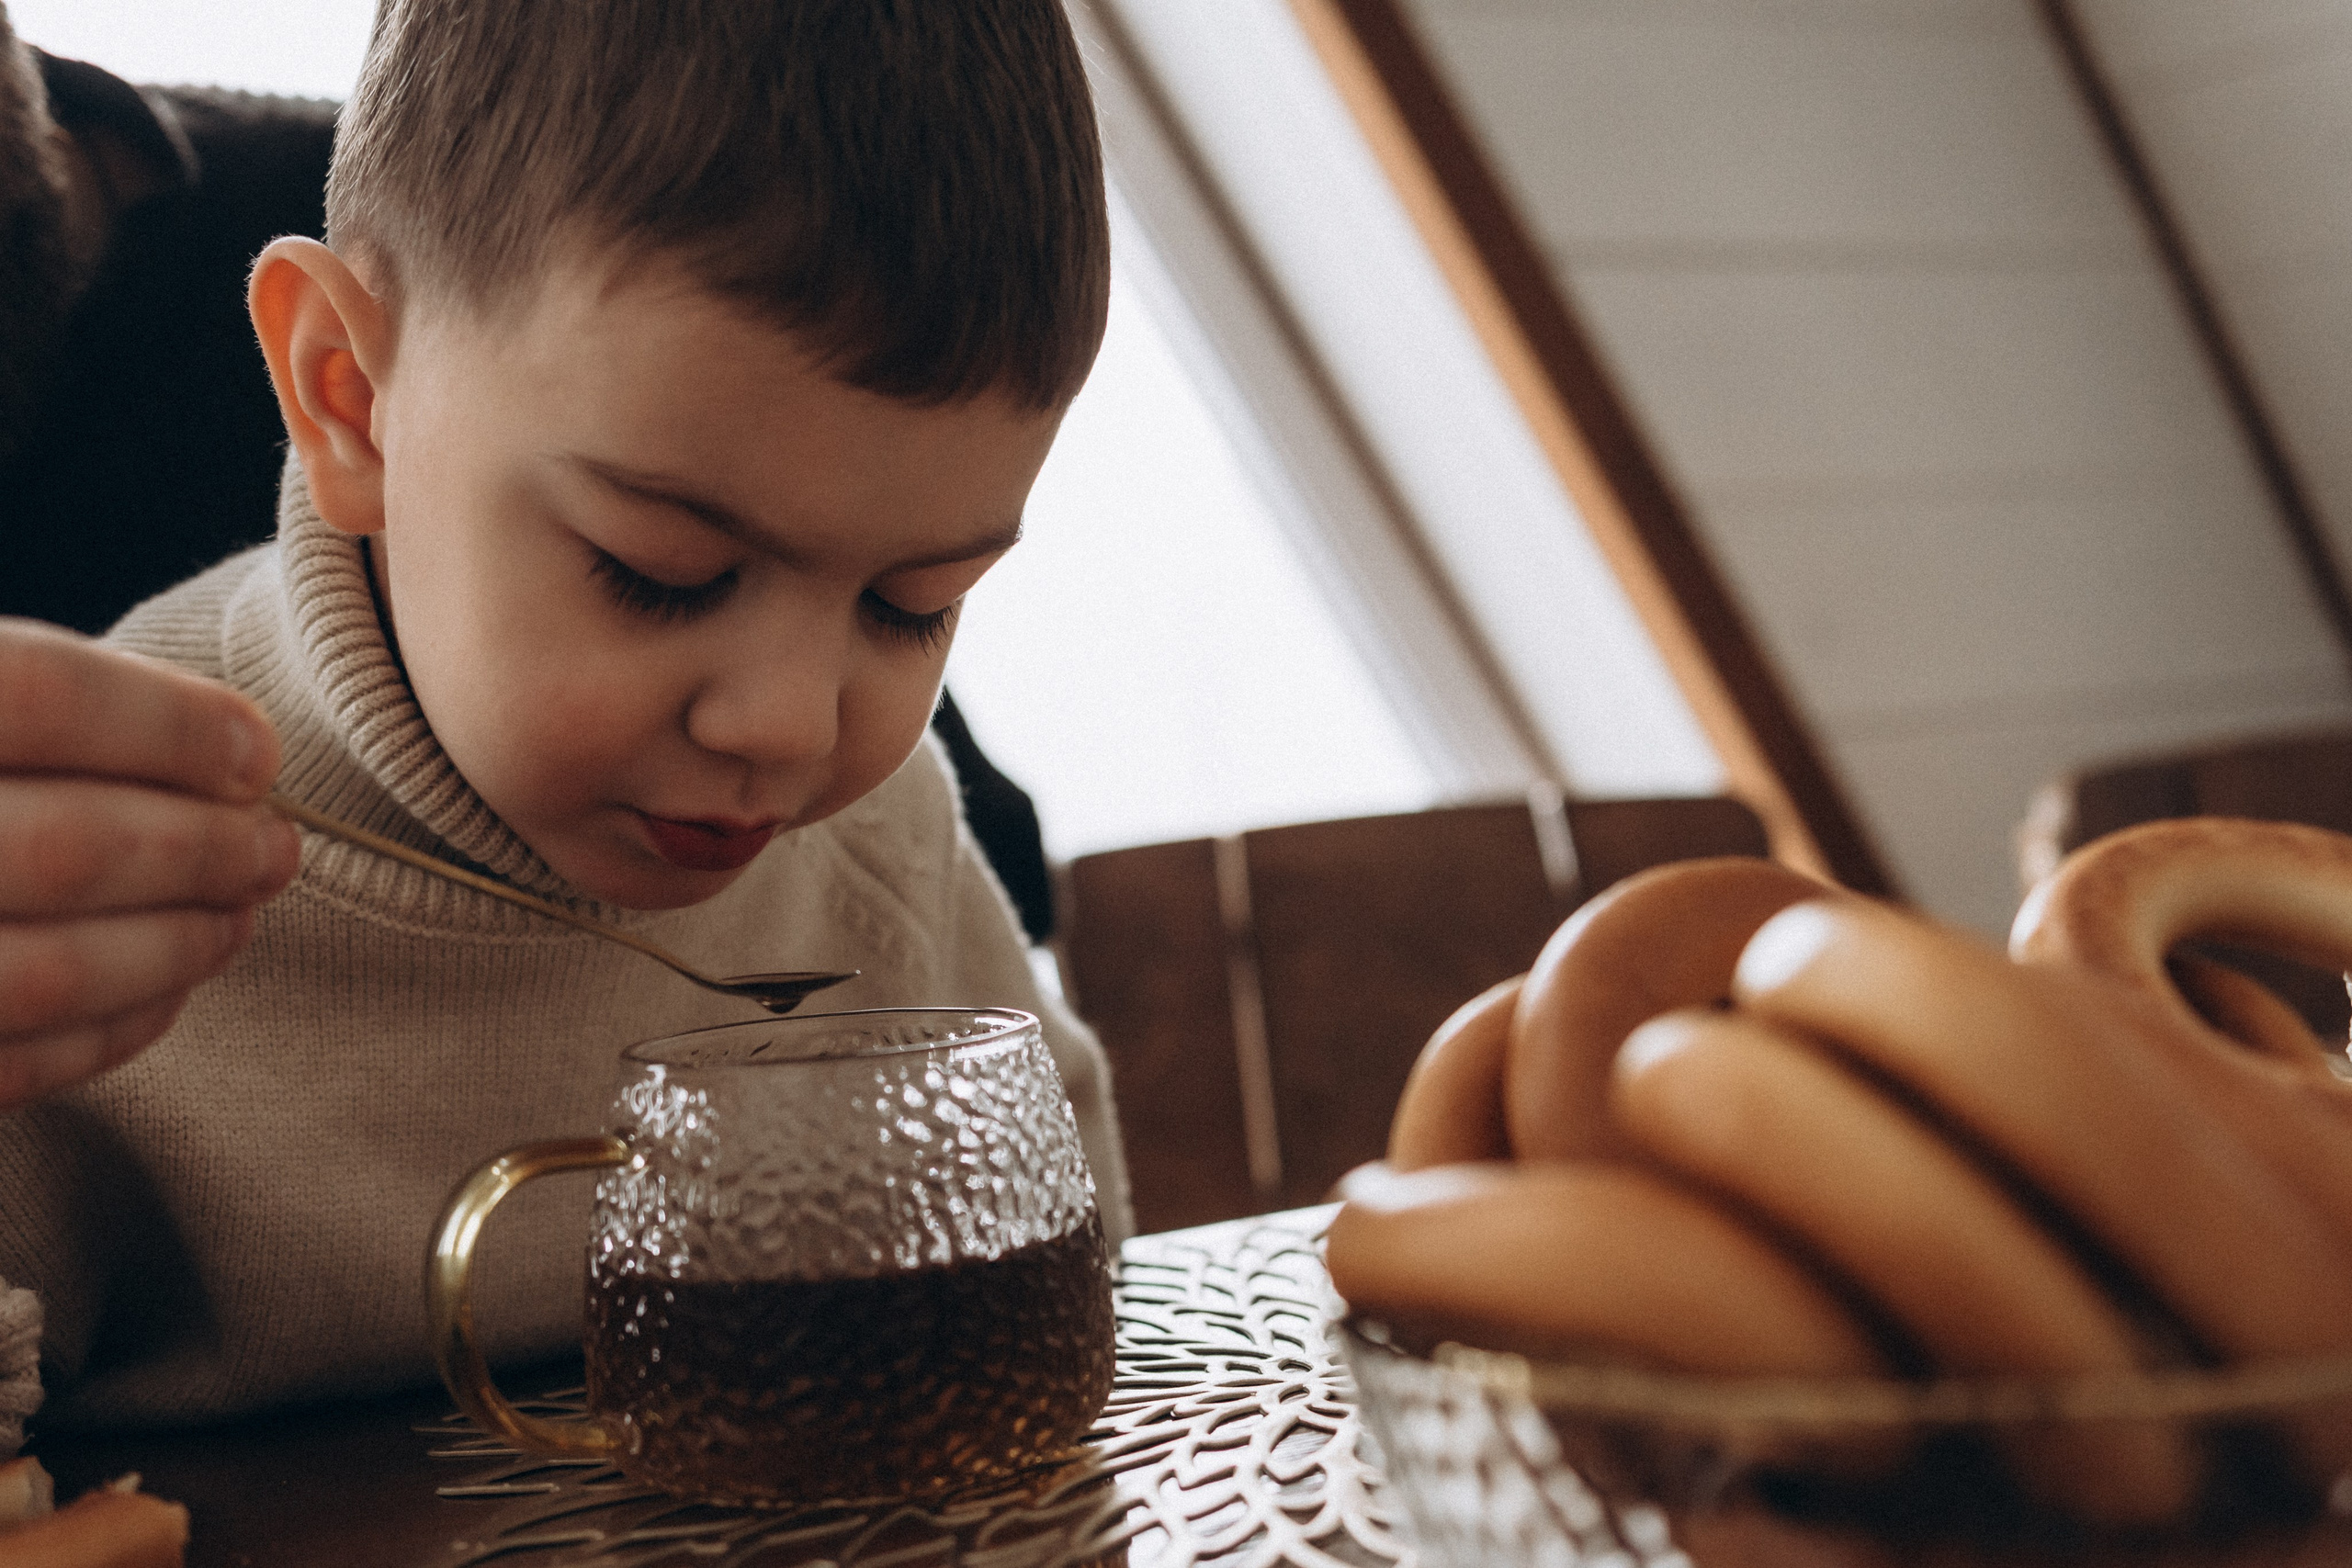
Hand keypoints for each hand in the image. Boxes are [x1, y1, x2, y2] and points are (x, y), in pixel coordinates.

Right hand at [0, 619, 299, 1107]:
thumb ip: (47, 705)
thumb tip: (233, 744)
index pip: (39, 695)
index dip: (169, 724)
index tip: (258, 751)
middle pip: (69, 845)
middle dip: (204, 849)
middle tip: (275, 848)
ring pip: (54, 971)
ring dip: (178, 943)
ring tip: (238, 915)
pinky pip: (19, 1065)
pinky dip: (116, 1026)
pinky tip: (168, 986)